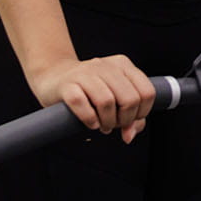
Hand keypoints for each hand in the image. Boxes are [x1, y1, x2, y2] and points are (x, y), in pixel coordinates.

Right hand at [29, 55, 154, 142]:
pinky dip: (89, 119)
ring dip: (107, 122)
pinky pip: (82, 103)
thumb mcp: (114, 96)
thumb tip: (129, 135)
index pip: (147, 92)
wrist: (53, 76)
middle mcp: (105, 65)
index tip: (129, 119)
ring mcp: (85, 73)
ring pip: (107, 101)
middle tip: (113, 125)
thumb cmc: (87, 90)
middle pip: (129, 99)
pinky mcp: (67, 84)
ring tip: (102, 126)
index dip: (142, 113)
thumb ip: (130, 116)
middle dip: (124, 120)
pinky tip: (90, 123)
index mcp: (122, 65)